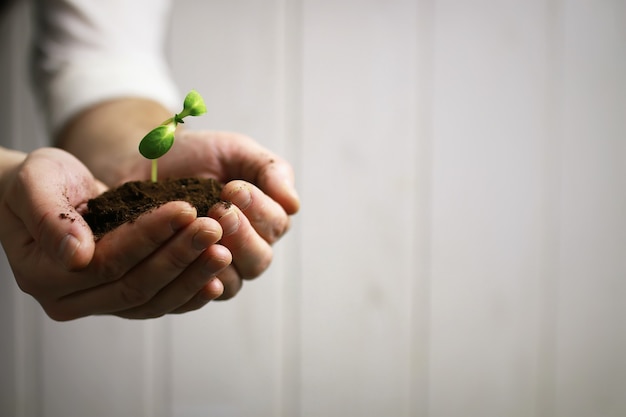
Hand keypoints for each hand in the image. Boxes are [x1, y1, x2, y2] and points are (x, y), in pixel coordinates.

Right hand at [0, 148, 230, 319]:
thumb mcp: (34, 184)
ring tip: (223, 250)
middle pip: (135, 285)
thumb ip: (49, 217)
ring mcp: (98, 304)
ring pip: (152, 301)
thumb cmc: (35, 184)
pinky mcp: (121, 300)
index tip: (186, 209)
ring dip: (191, 276)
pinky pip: (159, 304)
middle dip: (179, 256)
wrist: (43, 194)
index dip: (149, 236)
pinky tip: (217, 279)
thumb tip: (77, 255)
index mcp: (44, 275)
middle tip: (215, 228)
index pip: (108, 261)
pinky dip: (189, 294)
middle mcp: (70, 300)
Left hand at [151, 130, 299, 298]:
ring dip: (219, 258)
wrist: (146, 162)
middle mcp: (246, 248)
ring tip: (202, 231)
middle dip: (241, 234)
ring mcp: (217, 269)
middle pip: (259, 259)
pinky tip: (190, 263)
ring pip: (233, 281)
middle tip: (220, 210)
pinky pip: (198, 295)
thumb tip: (294, 204)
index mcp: (264, 219)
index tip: (233, 188)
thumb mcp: (236, 151)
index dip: (259, 209)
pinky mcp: (187, 281)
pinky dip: (198, 282)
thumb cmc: (196, 156)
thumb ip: (269, 170)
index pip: (276, 224)